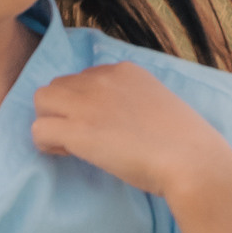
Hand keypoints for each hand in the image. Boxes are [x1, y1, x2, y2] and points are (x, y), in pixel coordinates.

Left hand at [30, 62, 231, 217]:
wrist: (193, 161)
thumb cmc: (186, 144)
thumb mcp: (157, 106)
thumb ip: (132, 104)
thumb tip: (113, 122)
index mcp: (125, 71)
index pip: (84, 78)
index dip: (85, 104)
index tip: (99, 126)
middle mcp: (102, 78)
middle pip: (58, 86)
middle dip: (63, 110)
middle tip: (80, 137)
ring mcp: (88, 103)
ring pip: (41, 101)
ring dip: (50, 122)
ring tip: (69, 145)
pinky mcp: (79, 130)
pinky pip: (39, 129)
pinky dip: (46, 143)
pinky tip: (66, 155)